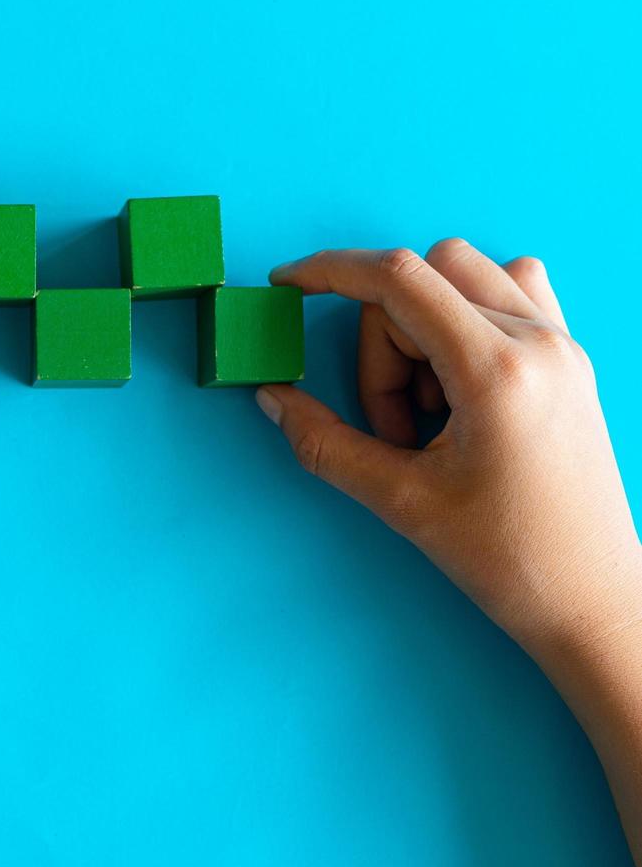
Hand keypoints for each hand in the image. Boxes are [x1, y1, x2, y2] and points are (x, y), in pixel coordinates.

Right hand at [259, 241, 641, 658]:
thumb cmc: (509, 558)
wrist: (591, 596)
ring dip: (423, 325)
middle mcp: (539, 342)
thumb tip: (274, 399)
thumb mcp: (401, 502)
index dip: (330, 270)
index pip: (399, 279)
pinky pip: (510, 290)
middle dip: (384, 342)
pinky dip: (465, 315)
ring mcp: (562, 345)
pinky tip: (457, 376)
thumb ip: (326, 443)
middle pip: (424, 279)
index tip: (288, 282)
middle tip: (394, 426)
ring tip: (430, 406)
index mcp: (498, 372)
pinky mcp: (569, 358)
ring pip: (465, 274)